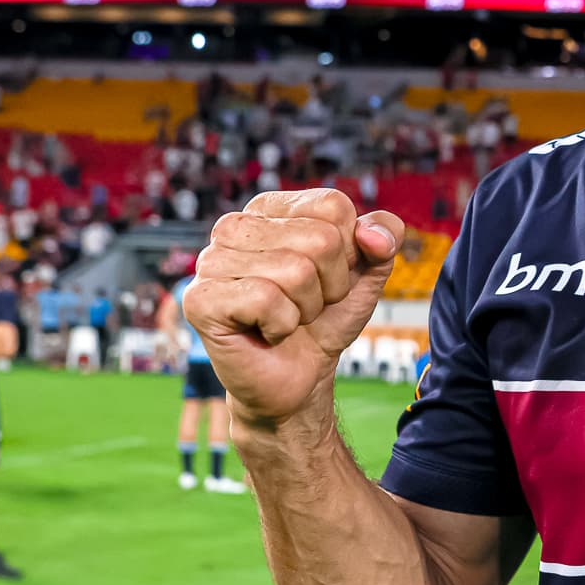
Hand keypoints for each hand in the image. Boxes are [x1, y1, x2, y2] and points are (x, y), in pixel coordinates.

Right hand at [186, 188, 402, 427]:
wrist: (299, 378)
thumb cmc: (325, 320)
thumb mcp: (367, 274)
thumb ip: (384, 237)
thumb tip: (370, 232)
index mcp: (269, 208)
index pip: (333, 206)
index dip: (348, 251)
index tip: (328, 276)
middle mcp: (234, 226)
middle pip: (320, 239)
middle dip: (330, 285)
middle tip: (307, 305)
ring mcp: (210, 261)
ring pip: (296, 271)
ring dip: (307, 308)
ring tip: (288, 318)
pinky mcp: (200, 299)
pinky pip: (267, 300)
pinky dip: (282, 326)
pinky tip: (268, 332)